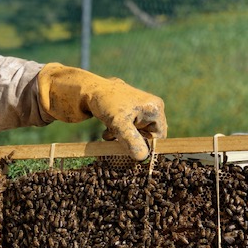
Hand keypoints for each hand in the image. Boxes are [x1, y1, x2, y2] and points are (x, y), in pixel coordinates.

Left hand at [38, 63, 166, 160]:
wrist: (88, 90)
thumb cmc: (106, 103)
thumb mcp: (119, 123)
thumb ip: (131, 140)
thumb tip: (142, 157)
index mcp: (155, 109)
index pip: (159, 137)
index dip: (146, 147)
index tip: (132, 154)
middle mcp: (151, 108)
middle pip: (147, 136)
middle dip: (132, 142)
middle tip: (118, 144)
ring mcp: (141, 110)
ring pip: (136, 134)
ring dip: (123, 138)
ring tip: (110, 134)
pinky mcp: (130, 113)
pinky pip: (129, 129)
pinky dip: (119, 133)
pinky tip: (108, 130)